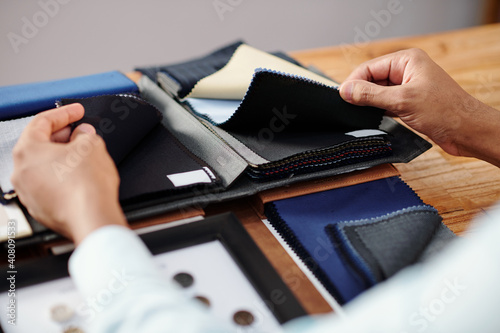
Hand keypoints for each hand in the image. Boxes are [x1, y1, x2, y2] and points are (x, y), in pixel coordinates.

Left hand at [11, 104, 127, 244]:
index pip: (42, 122)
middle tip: (81, 132)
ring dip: (61, 158)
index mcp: (27, 151)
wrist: (92, 217)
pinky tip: (79, 177)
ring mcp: (29, 193)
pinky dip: (62, 177)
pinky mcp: (41, 208)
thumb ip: (85, 134)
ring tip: (83, 155)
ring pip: (43, 167)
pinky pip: (49, 185)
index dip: (64, 113)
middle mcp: (21, 172)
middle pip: (39, 145)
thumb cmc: (87, 185)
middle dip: (62, 136)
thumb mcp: (92, 146)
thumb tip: (82, 134)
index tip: (76, 111)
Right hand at [339, 48, 499, 165]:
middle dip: (361, 92)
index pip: (369, 67)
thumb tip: (346, 91)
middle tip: (349, 107)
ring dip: (370, 102)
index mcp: (407, 60)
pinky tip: (374, 117)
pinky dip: (379, 109)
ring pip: (378, 92)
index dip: (354, 82)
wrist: (467, 131)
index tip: (342, 97)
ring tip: (362, 113)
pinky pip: (387, 102)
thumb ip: (371, 95)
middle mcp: (408, 71)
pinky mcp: (410, 102)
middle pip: (372, 78)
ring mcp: (409, 87)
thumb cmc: (445, 111)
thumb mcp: (402, 101)